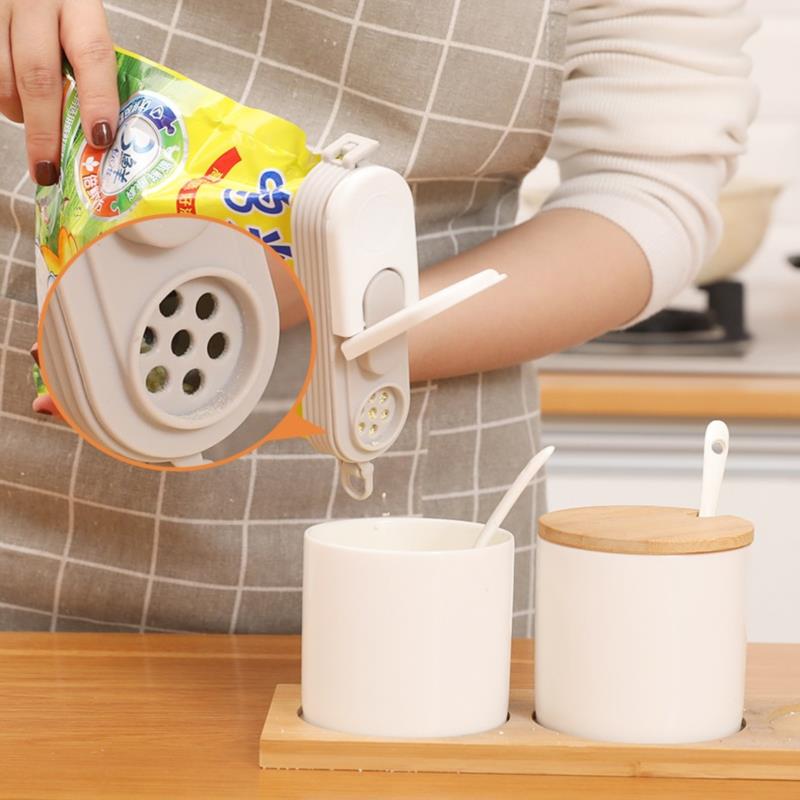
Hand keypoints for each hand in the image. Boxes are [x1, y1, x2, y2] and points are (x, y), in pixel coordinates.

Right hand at [0, 0, 117, 185]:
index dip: (98, 100)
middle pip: (38, 75)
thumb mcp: (82, 22)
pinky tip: (13, 102)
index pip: (93, 54)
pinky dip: (0, 95)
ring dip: (17, 113)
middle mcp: (34, 1)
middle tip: (48, 169)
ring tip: (30, 128)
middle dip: (45, 130)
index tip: (100, 138)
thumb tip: (101, 133)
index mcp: (78, 2)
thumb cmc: (60, 8)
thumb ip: (90, 65)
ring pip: (2, 76)